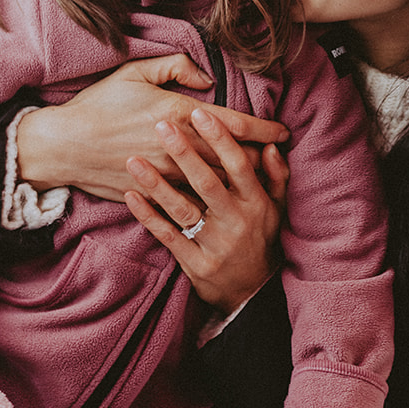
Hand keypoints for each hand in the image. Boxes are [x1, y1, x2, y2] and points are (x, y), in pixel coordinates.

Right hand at [16, 54, 287, 199]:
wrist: (63, 145)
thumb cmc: (99, 104)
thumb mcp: (135, 72)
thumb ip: (176, 67)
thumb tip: (206, 76)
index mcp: (179, 114)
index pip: (233, 124)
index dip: (263, 129)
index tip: (284, 132)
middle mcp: (179, 148)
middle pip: (234, 158)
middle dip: (262, 159)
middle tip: (282, 158)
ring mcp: (168, 175)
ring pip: (218, 182)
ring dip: (243, 182)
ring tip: (264, 181)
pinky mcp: (155, 194)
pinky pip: (194, 200)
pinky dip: (215, 199)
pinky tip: (229, 200)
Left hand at [124, 108, 290, 310]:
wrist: (251, 293)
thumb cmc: (261, 240)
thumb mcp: (277, 208)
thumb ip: (277, 175)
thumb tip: (271, 146)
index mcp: (257, 203)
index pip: (239, 164)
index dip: (220, 138)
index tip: (201, 113)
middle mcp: (236, 222)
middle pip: (207, 182)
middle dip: (184, 152)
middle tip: (163, 125)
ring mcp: (215, 244)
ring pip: (183, 208)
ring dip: (157, 183)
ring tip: (134, 159)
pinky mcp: (195, 263)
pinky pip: (167, 235)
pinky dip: (148, 215)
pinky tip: (131, 195)